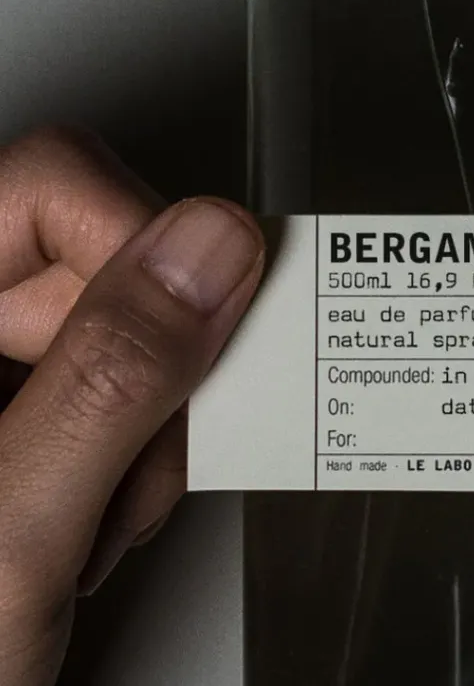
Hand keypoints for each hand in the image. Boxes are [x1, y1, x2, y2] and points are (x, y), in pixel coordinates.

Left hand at [0, 127, 264, 685]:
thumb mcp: (12, 530)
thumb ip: (110, 380)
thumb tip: (209, 247)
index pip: (47, 187)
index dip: (139, 249)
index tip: (191, 336)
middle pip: (101, 257)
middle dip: (156, 364)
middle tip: (139, 453)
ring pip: (133, 319)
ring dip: (155, 421)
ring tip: (105, 511)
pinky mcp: (24, 404)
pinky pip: (126, 374)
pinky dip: (144, 444)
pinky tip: (103, 507)